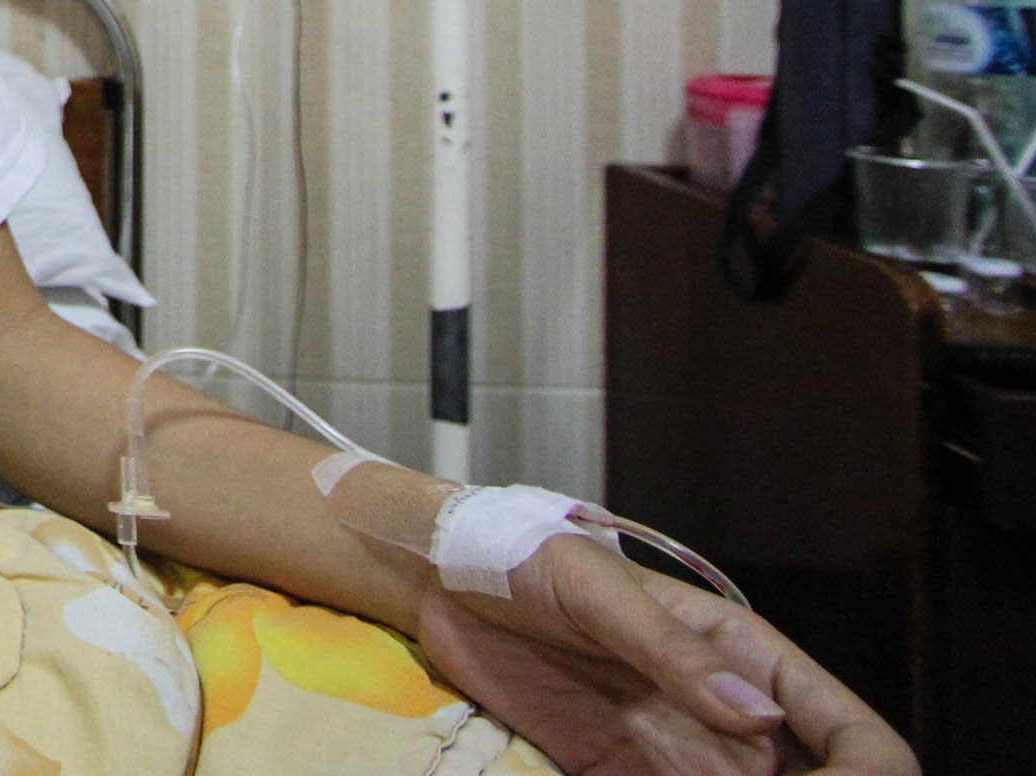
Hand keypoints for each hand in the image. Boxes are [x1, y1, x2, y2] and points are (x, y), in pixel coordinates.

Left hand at [411, 536, 915, 774]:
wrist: (445, 579)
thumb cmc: (529, 559)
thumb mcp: (601, 595)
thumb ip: (676, 654)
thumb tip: (759, 716)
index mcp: (747, 656)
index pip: (849, 732)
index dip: (868, 774)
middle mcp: (730, 715)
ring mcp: (684, 751)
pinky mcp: (624, 774)